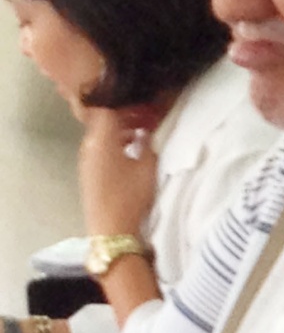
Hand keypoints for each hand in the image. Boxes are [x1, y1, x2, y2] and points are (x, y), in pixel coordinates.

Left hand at [78, 107, 158, 239]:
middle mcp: (89, 144)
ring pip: (102, 133)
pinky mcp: (89, 171)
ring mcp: (86, 158)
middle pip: (103, 119)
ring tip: (142, 134)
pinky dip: (115, 142)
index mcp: (101, 138)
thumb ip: (148, 142)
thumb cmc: (131, 196)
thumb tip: (147, 129)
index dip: (128, 103)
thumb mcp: (148, 167)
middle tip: (148, 117)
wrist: (111, 228)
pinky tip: (131, 150)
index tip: (146, 105)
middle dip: (126, 115)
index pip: (109, 108)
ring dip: (121, 130)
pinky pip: (100, 147)